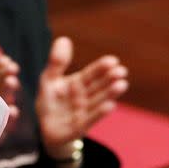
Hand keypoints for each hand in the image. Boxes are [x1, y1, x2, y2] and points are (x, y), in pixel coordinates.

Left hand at [35, 36, 128, 158]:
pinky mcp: (79, 127)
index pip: (92, 74)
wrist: (46, 128)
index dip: (102, 67)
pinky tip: (110, 105)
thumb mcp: (48, 79)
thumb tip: (65, 39)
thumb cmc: (50, 102)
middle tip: (122, 71)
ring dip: (110, 94)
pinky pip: (89, 120)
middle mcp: (85, 98)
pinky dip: (99, 113)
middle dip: (110, 79)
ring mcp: (84, 113)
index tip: (113, 61)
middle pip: (99, 87)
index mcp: (79, 84)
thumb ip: (56, 62)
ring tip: (121, 85)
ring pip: (98, 101)